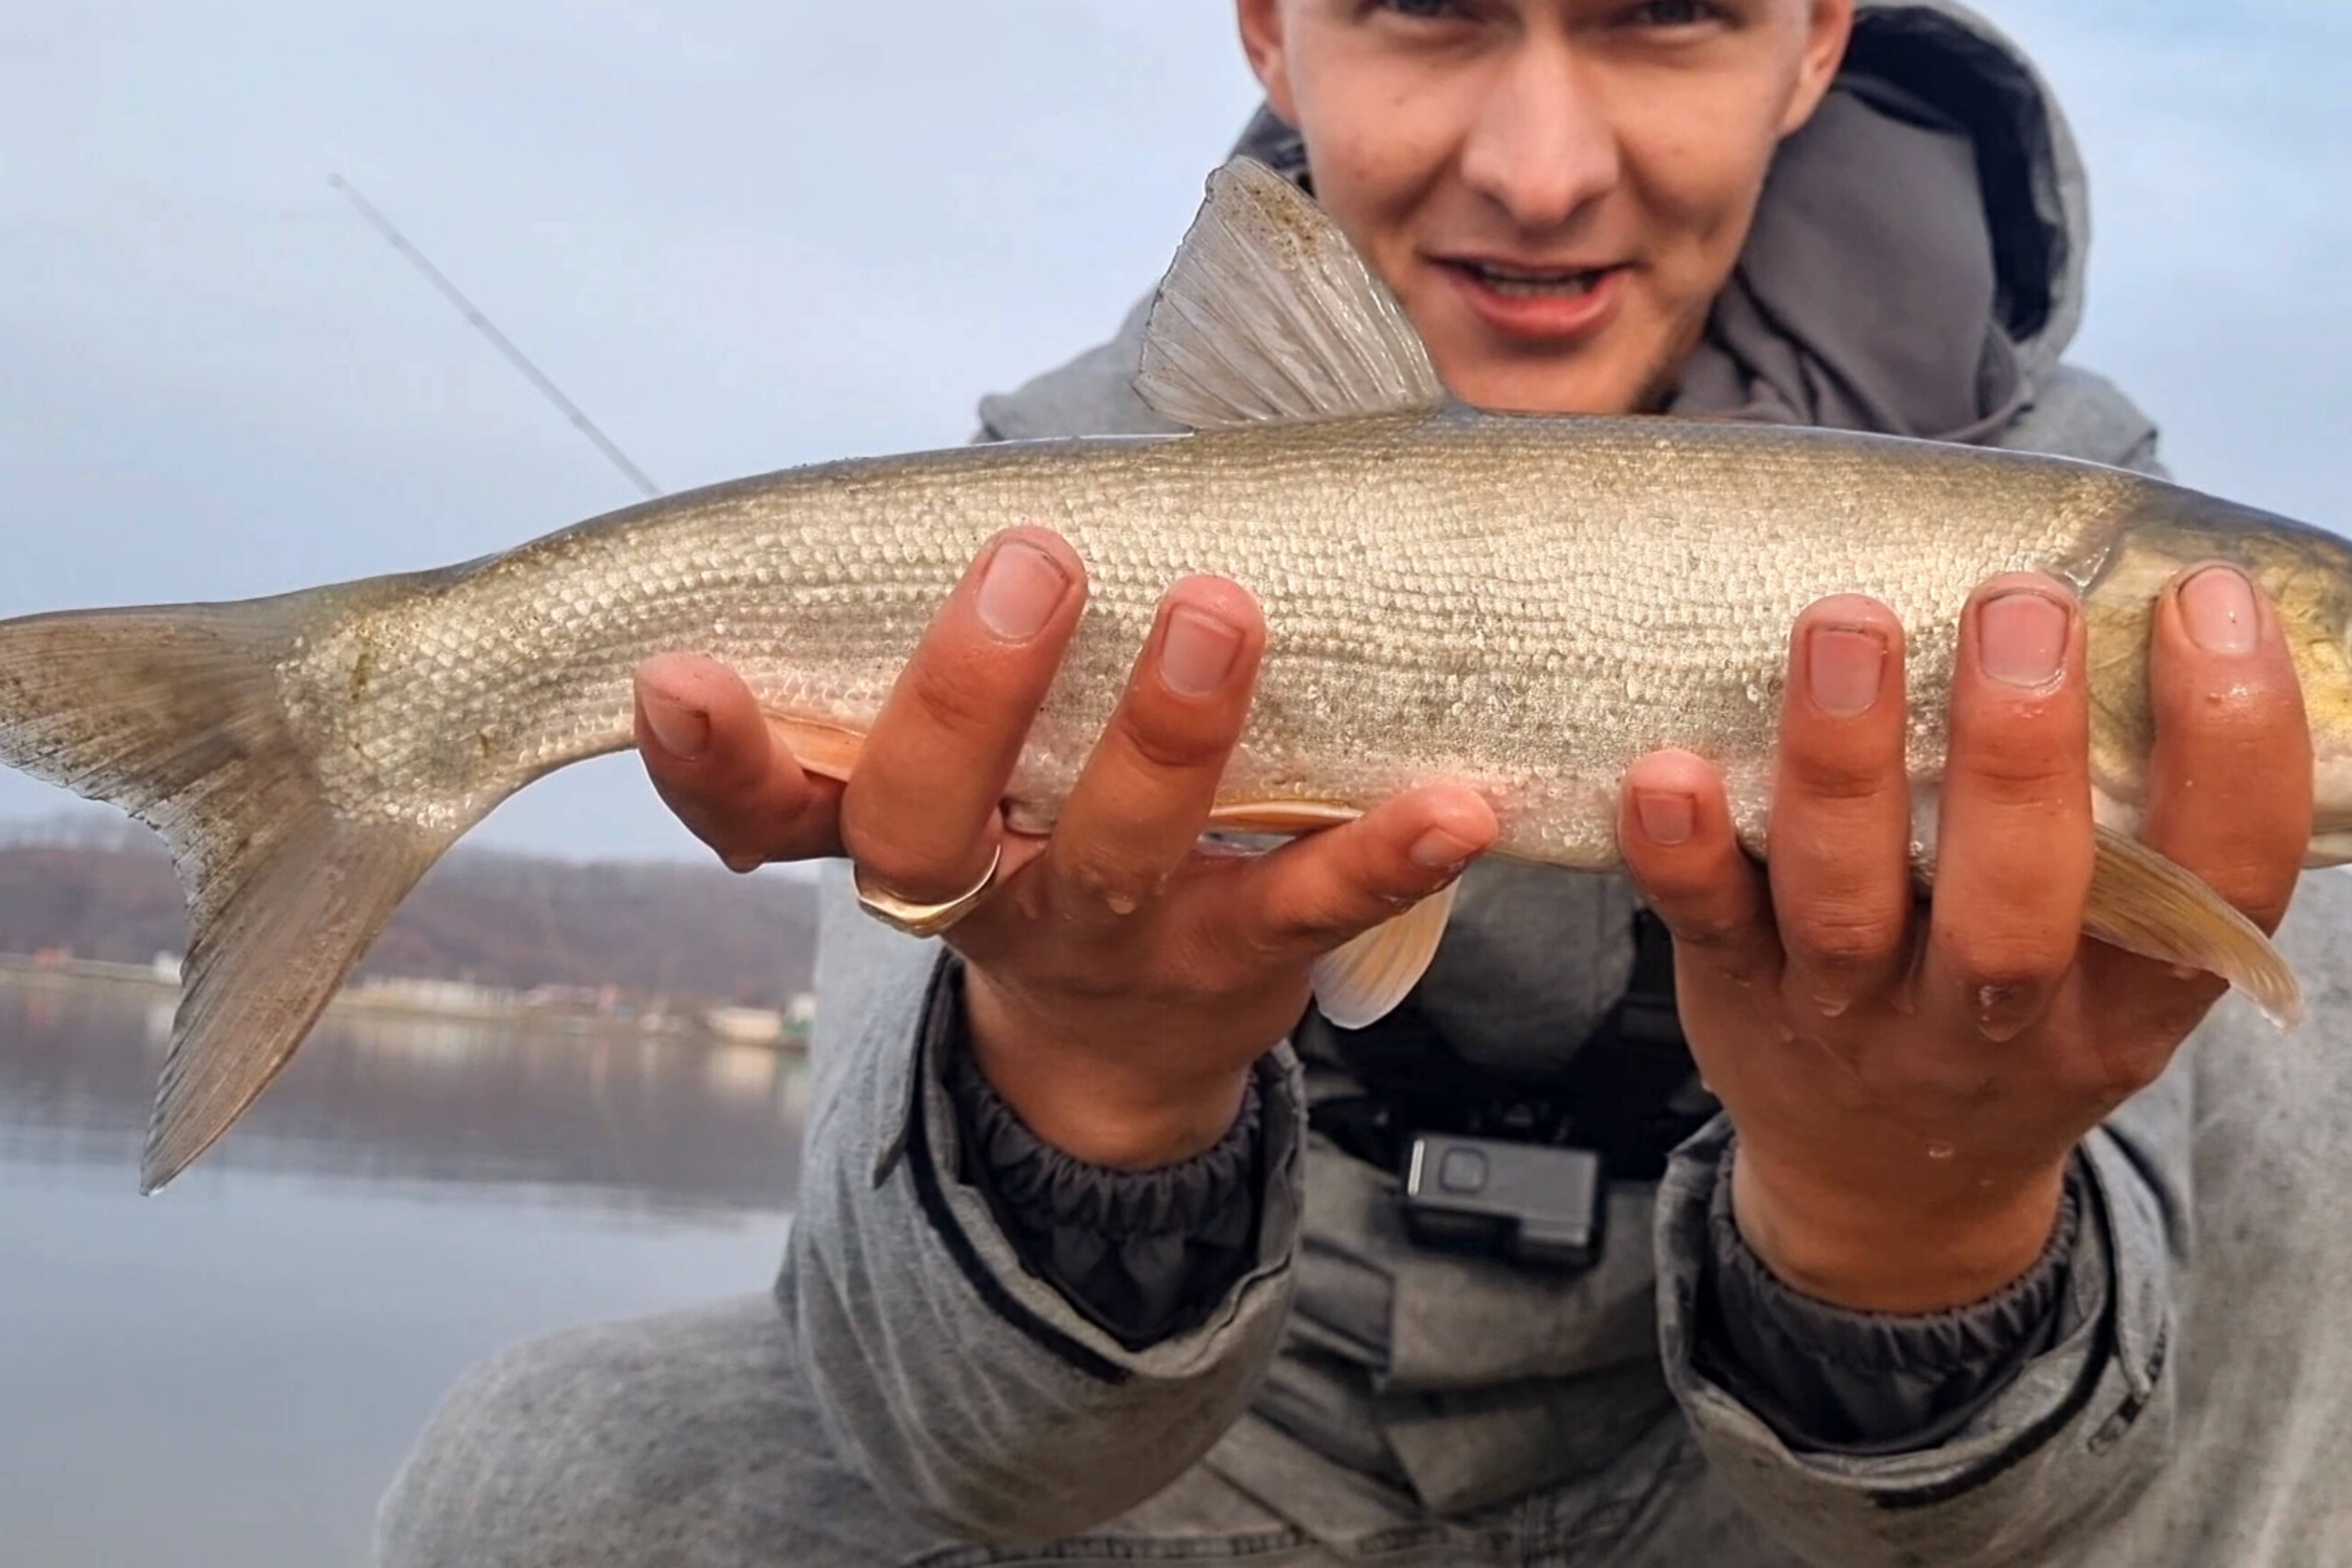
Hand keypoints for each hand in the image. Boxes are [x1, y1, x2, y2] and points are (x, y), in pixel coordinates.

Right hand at [631, 526, 1497, 1168]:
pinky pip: (1311, 907)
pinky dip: (1387, 854)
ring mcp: (1113, 939)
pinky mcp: (1241, 963)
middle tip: (1024, 566)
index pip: (758, 811)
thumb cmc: (1037, 845)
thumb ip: (937, 672)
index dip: (712, 755)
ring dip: (1166, 737)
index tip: (675, 672)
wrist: (1122, 1054)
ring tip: (1217, 614)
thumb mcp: (964, 777)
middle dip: (964, 696)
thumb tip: (967, 491)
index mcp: (898, 836)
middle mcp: (982, 895)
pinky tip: (1455, 802)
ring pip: (1115, 855)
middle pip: (925, 823)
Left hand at [1619, 566, 2309, 1311]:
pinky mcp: (1741, 1002)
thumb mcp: (2123, 955)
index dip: (2237, 741)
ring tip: (1846, 624)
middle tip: (2022, 603)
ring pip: (1851, 904)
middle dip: (2021, 750)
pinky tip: (1667, 770)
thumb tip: (2170, 590)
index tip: (2212, 600)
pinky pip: (1708, 927)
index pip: (2225, 876)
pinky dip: (1684, 852)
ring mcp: (1857, 1019)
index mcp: (2131, 996)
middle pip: (2021, 902)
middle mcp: (2001, 1023)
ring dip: (1845, 763)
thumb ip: (2148, 815)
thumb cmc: (2023, 1011)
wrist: (1892, 1192)